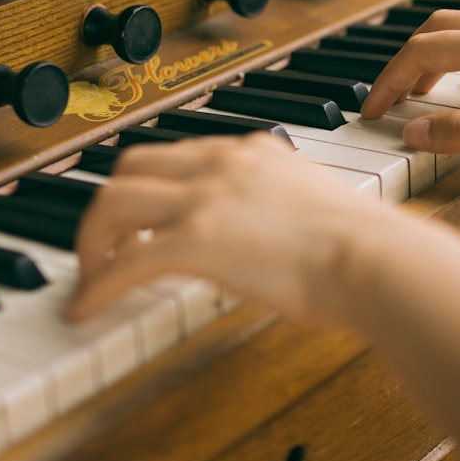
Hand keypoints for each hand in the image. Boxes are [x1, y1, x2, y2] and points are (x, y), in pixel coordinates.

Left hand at [68, 133, 404, 325]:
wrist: (373, 258)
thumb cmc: (363, 245)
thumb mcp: (316, 204)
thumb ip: (284, 205)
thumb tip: (276, 235)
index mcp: (253, 151)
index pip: (180, 153)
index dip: (152, 186)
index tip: (145, 215)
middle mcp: (221, 162)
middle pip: (131, 165)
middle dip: (110, 205)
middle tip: (107, 242)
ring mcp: (204, 197)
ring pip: (112, 202)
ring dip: (92, 239)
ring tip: (92, 273)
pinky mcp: (195, 240)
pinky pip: (123, 263)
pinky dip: (96, 287)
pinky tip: (85, 309)